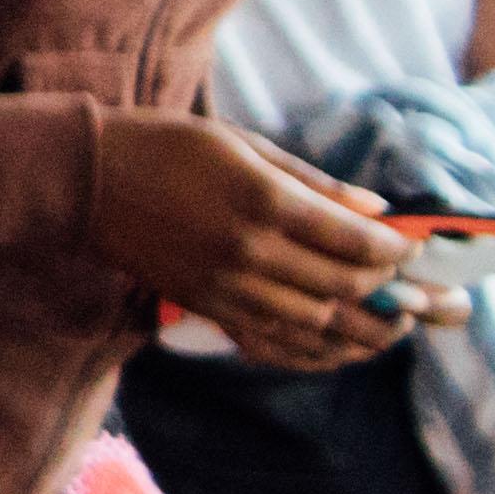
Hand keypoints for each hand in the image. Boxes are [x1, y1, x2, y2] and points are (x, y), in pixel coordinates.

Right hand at [84, 117, 417, 371]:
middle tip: (408, 286)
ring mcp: (226, 286)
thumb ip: (313, 181)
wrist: (83, 180)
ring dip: (362, 328)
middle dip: (388, 289)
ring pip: (317, 324)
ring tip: (389, 323)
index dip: (396, 250)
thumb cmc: (164, 147)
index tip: (411, 247)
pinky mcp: (206, 306)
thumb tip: (376, 209)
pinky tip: (337, 344)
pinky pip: (274, 341)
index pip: (356, 243)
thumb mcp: (243, 144)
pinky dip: (315, 349)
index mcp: (264, 201)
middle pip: (345, 287)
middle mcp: (250, 251)